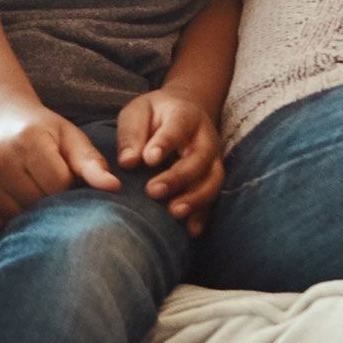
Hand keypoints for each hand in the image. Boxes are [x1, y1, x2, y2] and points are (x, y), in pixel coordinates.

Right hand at [0, 102, 118, 232]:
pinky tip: (13, 197)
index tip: (66, 177)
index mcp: (29, 138)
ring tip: (31, 188)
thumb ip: (92, 163)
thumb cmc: (43, 129)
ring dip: (28, 211)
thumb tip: (113, 188)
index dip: (68, 187)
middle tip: (49, 185)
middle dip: (50, 201)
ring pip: (14, 215)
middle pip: (35, 202)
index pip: (58, 185)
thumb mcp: (70, 138)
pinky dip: (5, 217)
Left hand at [116, 88, 224, 234]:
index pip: (177, 128)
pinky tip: (191, 231)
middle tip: (153, 191)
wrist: (185, 111)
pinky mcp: (212, 178)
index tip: (149, 159)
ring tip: (174, 212)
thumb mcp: (137, 112)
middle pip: (199, 158)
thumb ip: (132, 134)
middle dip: (178, 177)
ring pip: (213, 180)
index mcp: (185, 115)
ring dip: (195, 198)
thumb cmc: (154, 114)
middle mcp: (205, 138)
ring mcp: (213, 160)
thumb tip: (128, 162)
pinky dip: (204, 215)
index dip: (164, 143)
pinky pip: (214, 199)